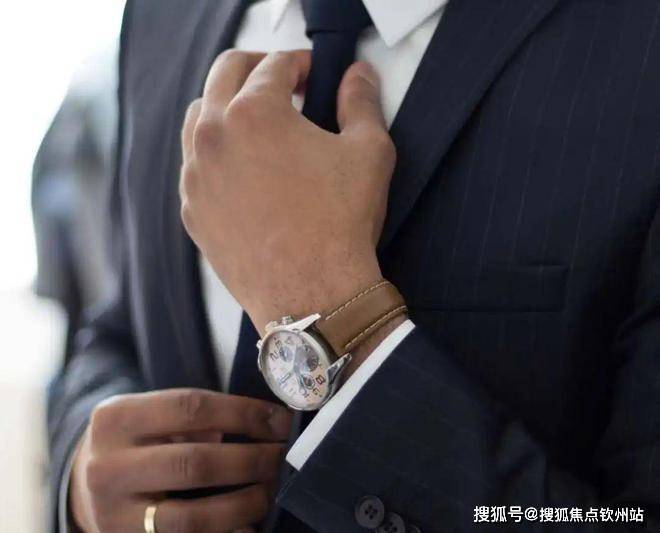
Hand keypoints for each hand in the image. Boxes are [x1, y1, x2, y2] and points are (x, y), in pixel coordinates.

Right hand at [69, 389, 291, 532]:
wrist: (85, 484)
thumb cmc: (136, 441)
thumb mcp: (150, 414)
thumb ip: (195, 417)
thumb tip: (264, 423)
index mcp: (116, 419)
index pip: (192, 408)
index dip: (244, 413)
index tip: (280, 421)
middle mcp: (108, 467)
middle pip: (195, 463)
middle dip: (250, 460)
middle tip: (282, 456)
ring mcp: (114, 515)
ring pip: (192, 517)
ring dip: (243, 505)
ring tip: (268, 491)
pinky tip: (248, 526)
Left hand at [179, 50, 395, 333]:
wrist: (312, 295)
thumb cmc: (341, 225)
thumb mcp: (368, 152)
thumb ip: (362, 102)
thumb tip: (359, 77)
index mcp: (254, 112)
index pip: (274, 64)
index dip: (301, 62)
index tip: (313, 73)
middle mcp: (214, 137)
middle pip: (225, 74)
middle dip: (257, 68)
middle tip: (283, 82)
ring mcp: (196, 176)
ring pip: (199, 117)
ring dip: (228, 106)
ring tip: (258, 122)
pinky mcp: (192, 210)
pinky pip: (194, 165)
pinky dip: (215, 152)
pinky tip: (242, 168)